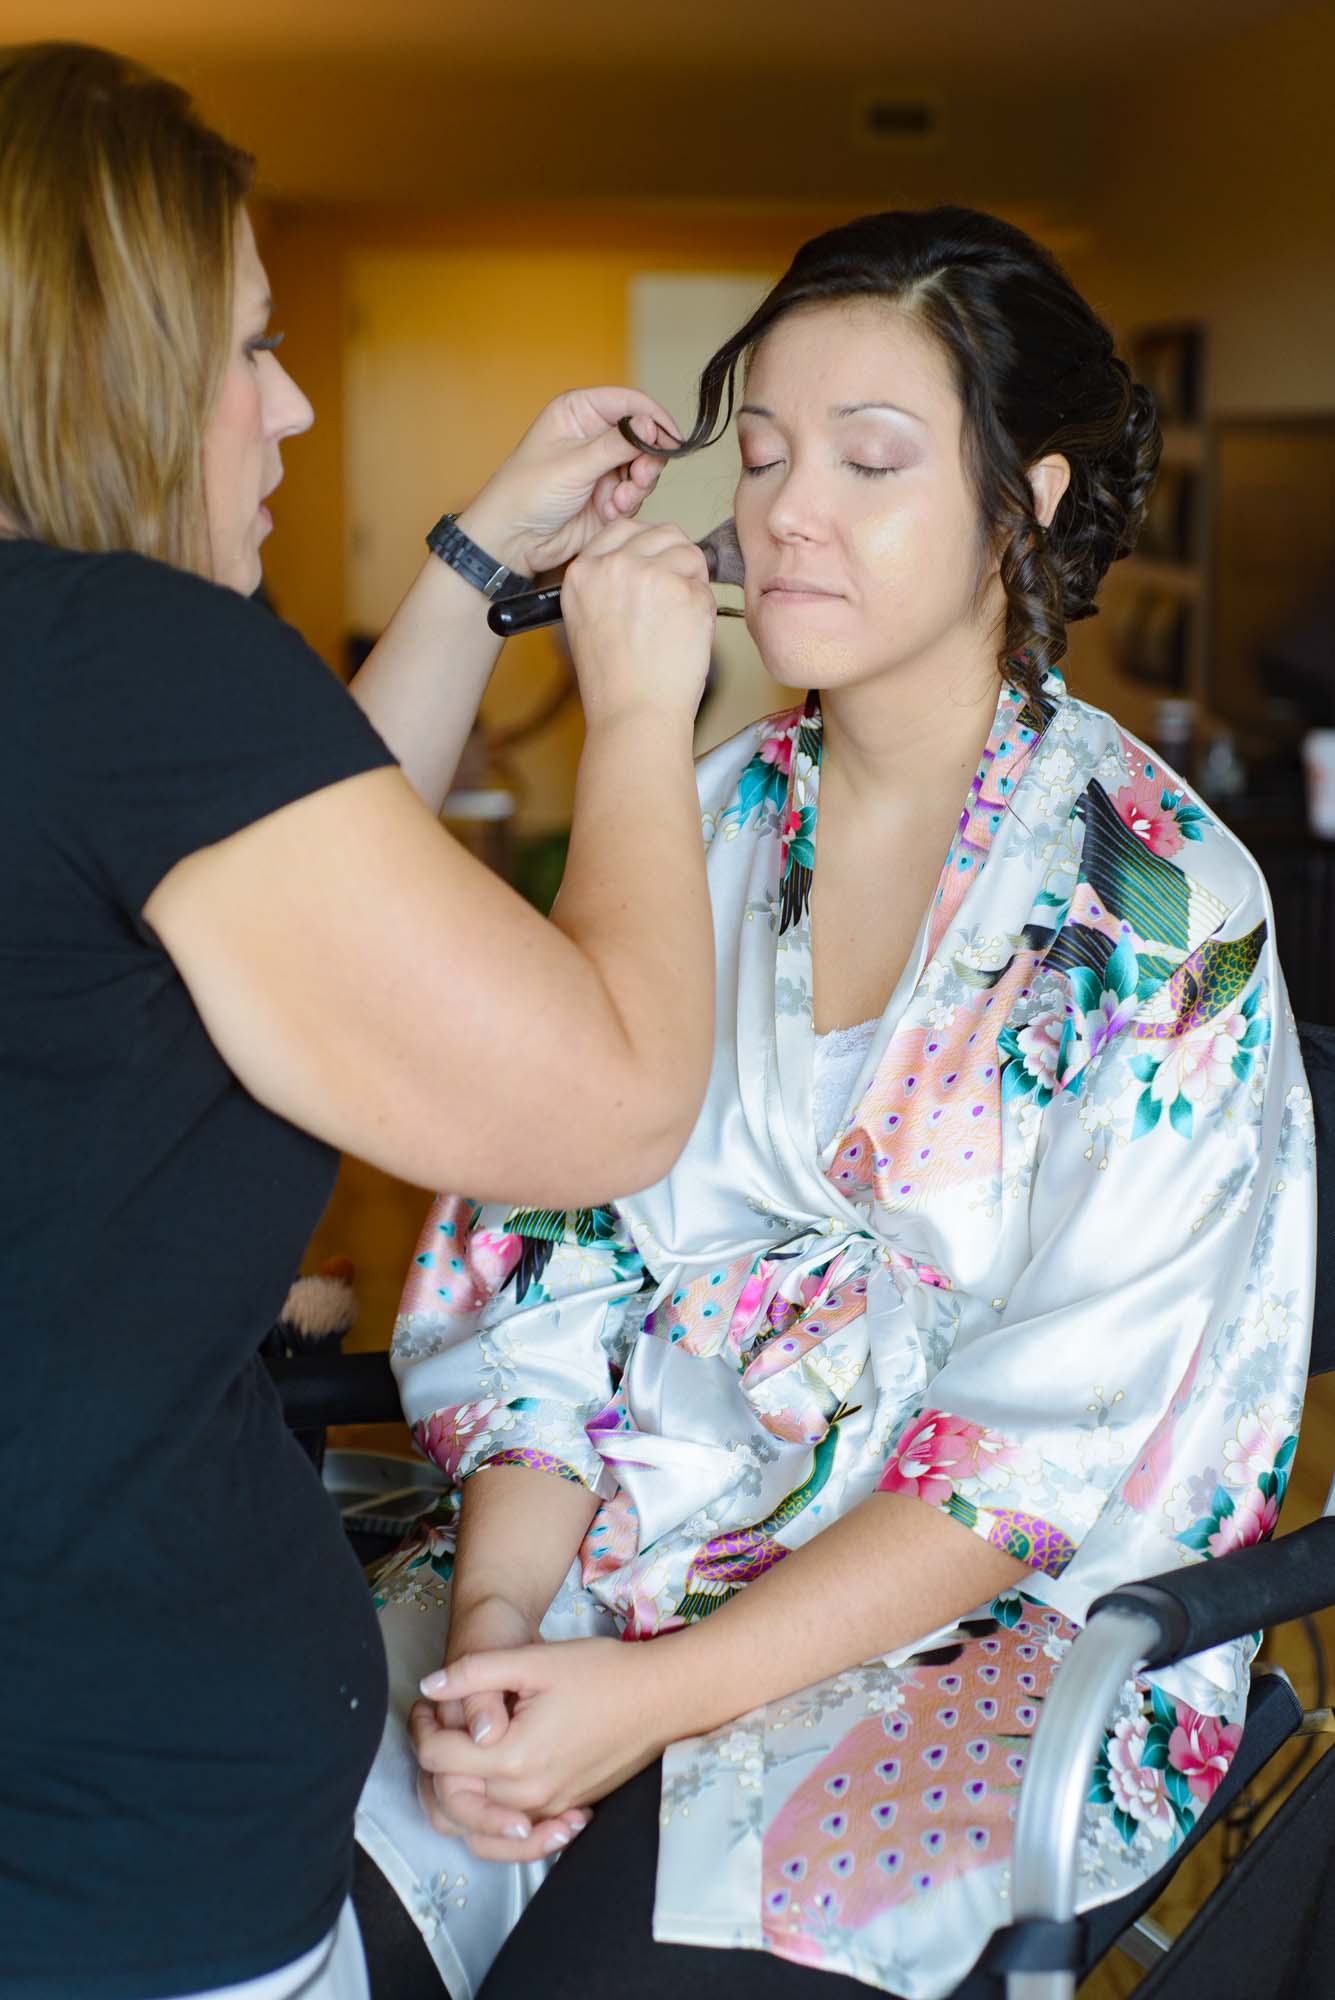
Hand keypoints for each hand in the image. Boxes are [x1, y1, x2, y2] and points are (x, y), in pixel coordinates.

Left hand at [409, 1594, 590, 1862]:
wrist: (661, 1696)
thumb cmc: (601, 1672)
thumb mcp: (534, 1660)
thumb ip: (475, 1672)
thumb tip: (427, 1687)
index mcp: (514, 1759)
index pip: (439, 1761)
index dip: (422, 1729)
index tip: (425, 1704)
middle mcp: (528, 1796)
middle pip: (453, 1798)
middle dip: (435, 1760)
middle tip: (434, 1723)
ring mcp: (550, 1809)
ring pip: (479, 1824)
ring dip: (458, 1792)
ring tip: (456, 1752)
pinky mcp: (566, 1810)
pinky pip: (514, 1830)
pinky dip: (491, 1812)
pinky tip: (491, 1778)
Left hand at [457, 388, 682, 577]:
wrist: (514, 540)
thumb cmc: (526, 493)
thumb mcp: (574, 463)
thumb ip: (617, 444)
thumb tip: (651, 426)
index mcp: (580, 412)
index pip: (630, 403)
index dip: (654, 418)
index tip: (671, 439)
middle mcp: (594, 435)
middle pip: (643, 436)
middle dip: (647, 459)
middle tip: (640, 478)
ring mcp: (603, 466)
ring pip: (644, 467)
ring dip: (637, 486)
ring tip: (618, 502)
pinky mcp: (609, 494)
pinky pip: (636, 493)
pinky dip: (628, 504)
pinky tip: (609, 512)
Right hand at [559, 517, 715, 726]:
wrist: (634, 715)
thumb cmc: (614, 681)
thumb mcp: (587, 619)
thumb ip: (608, 581)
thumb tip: (645, 557)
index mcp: (582, 571)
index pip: (625, 529)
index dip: (648, 550)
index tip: (654, 573)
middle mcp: (614, 565)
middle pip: (663, 534)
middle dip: (675, 562)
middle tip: (671, 602)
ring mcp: (651, 575)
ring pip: (690, 553)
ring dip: (692, 583)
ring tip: (676, 622)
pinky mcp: (685, 592)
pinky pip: (707, 587)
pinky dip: (704, 612)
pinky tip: (684, 639)